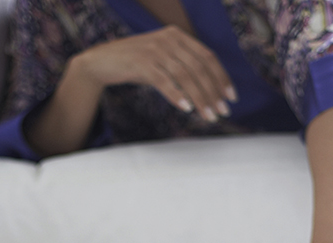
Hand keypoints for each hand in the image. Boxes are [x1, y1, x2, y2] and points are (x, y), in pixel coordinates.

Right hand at [73, 25, 236, 121]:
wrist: (102, 62)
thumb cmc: (137, 64)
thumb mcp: (164, 60)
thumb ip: (184, 67)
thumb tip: (211, 91)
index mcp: (178, 36)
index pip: (208, 56)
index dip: (221, 77)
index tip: (231, 97)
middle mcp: (168, 39)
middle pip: (199, 67)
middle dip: (213, 92)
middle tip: (222, 112)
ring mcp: (154, 49)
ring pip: (185, 75)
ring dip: (199, 98)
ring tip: (208, 116)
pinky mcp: (141, 62)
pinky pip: (164, 81)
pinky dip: (177, 95)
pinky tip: (187, 108)